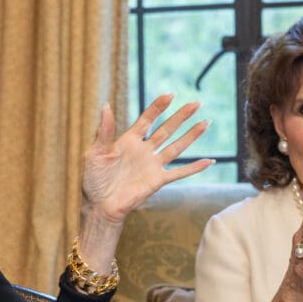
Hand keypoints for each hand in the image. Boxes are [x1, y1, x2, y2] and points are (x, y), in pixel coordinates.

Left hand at [80, 94, 213, 224]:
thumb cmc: (93, 180)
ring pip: (176, 147)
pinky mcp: (157, 181)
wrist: (100, 206)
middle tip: (196, 103)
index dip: (158, 107)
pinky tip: (209, 162)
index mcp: (129, 140)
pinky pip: (179, 173)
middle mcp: (144, 150)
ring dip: (191, 136)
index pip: (147, 119)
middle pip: (167, 129)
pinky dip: (194, 168)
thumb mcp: (94, 153)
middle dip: (181, 116)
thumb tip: (106, 105)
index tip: (170, 95)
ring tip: (205, 123)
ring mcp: (152, 165)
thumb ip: (103, 131)